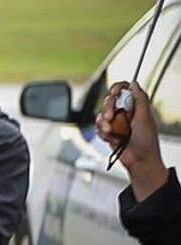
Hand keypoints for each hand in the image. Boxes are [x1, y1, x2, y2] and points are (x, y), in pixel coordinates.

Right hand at [96, 81, 167, 199]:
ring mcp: (116, 122)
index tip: (114, 93)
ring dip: (103, 124)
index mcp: (135, 106)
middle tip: (110, 117)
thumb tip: (134, 84)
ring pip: (101, 114)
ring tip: (111, 132)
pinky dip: (102, 133)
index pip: (124, 89)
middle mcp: (125, 112)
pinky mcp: (108, 132)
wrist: (139, 160)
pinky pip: (98, 127)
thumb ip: (140, 99)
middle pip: (109, 101)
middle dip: (107, 109)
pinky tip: (111, 138)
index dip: (117, 88)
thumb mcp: (145, 117)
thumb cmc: (146, 142)